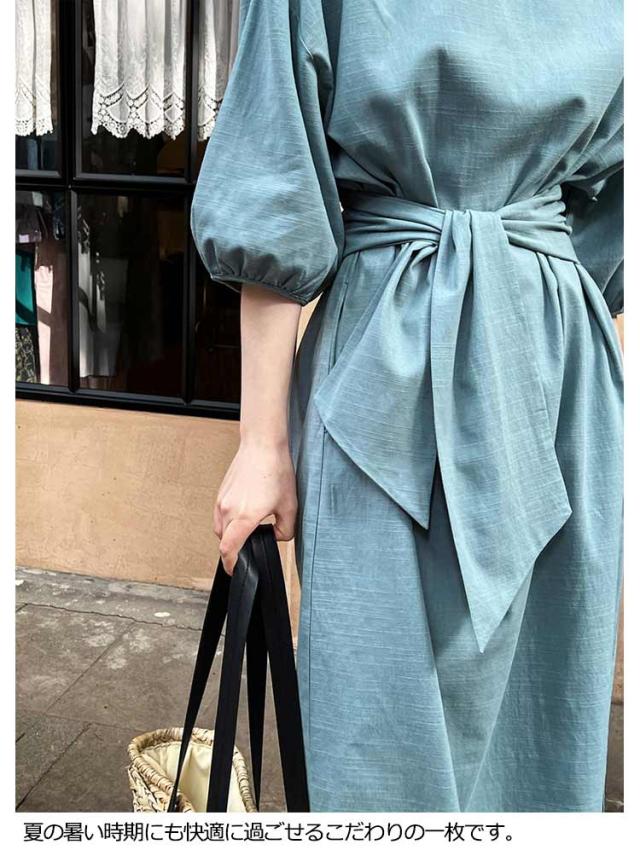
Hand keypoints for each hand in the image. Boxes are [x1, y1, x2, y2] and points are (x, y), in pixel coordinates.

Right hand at [213, 437, 297, 573]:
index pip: (229, 549)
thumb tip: (275, 537)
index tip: (235, 570)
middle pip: (224, 542)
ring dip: (230, 536)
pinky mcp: (221, 493)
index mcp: (245, 516)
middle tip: (247, 551)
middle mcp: (229, 510)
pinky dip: (228, 522)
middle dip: (233, 550)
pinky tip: (244, 514)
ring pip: (220, 529)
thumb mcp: (290, 505)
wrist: (262, 445)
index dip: (231, 564)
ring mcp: (222, 501)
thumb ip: (285, 530)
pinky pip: (219, 516)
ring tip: (248, 530)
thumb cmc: (276, 470)